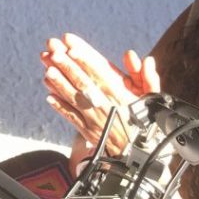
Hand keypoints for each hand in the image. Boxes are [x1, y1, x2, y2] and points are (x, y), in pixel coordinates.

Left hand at [41, 33, 159, 152]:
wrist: (137, 152)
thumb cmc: (144, 119)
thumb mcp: (151, 97)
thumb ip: (148, 77)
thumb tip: (142, 58)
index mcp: (119, 93)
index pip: (99, 72)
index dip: (84, 59)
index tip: (70, 46)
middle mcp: (104, 104)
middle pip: (83, 81)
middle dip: (67, 66)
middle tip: (53, 51)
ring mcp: (93, 117)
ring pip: (73, 97)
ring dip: (59, 83)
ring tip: (47, 69)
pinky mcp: (86, 129)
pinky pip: (70, 116)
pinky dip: (59, 106)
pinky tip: (48, 95)